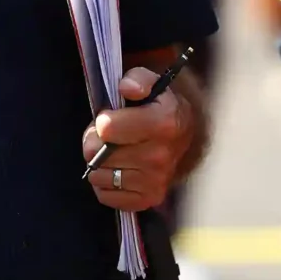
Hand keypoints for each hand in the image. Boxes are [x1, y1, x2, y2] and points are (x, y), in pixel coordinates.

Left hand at [82, 67, 191, 212]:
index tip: (111, 117)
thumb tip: (127, 88)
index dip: (103, 120)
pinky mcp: (147, 199)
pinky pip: (105, 195)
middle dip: (96, 142)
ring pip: (98, 176)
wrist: (183, 137)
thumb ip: (137, 79)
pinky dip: (106, 183)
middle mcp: (161, 156)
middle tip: (108, 136)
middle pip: (98, 155)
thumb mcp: (152, 84)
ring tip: (114, 151)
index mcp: (164, 123)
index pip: (107, 128)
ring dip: (100, 163)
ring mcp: (155, 181)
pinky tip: (118, 169)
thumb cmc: (159, 108)